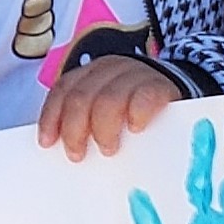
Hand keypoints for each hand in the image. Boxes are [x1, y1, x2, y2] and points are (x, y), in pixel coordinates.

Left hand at [38, 56, 179, 160]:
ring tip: (107, 149)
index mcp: (91, 74)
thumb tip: (65, 151)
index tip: (47, 143)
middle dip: (74, 129)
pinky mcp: (160, 86)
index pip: (63, 90)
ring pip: (108, 98)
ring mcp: (135, 74)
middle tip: (77, 155)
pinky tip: (134, 129)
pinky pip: (144, 97)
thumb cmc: (134, 109)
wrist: (176, 91)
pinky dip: (136, 114)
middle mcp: (110, 69)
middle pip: (82, 96)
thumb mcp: (105, 110)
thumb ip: (86, 121)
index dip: (51, 116)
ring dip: (103, 128)